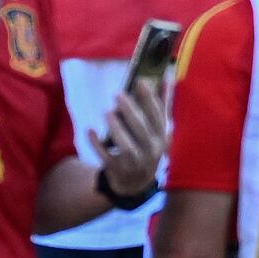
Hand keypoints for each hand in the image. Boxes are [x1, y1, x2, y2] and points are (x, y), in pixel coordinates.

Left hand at [99, 71, 171, 205]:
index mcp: (162, 137)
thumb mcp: (160, 128)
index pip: (158, 116)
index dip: (150, 99)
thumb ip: (163, 103)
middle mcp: (151, 150)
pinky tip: (90, 130)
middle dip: (130, 111)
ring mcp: (134, 162)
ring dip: (116, 129)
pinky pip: (106, 157)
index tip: (140, 81)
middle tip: (117, 94)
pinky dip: (97, 144)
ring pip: (126, 146)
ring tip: (107, 112)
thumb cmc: (149, 146)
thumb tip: (168, 75)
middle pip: (141, 129)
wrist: (137, 182)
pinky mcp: (118, 169)